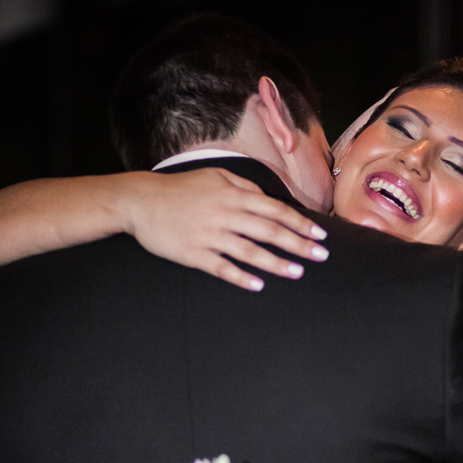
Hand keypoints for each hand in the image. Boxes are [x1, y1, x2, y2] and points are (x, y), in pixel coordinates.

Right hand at [124, 168, 329, 290]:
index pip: (275, 209)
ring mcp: (210, 235)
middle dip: (298, 244)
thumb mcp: (215, 177)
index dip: (300, 223)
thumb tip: (270, 199)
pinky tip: (259, 284)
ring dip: (276, 263)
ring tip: (297, 272)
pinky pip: (222, 268)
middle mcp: (225, 214)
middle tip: (321, 256)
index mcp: (232, 195)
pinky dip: (241, 277)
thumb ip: (244, 186)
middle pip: (269, 231)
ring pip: (250, 251)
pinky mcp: (194, 254)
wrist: (141, 202)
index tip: (320, 235)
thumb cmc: (182, 189)